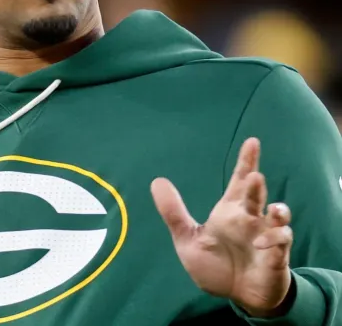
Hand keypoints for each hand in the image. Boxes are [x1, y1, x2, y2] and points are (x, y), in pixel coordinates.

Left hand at [151, 138, 293, 316]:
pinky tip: (261, 244)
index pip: (239, 181)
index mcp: (230, 212)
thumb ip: (173, 213)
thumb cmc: (215, 265)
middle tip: (255, 176)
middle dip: (256, 184)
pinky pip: (281, 242)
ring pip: (278, 216)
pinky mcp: (276, 256)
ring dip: (277, 210)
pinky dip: (275, 239)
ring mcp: (265, 236)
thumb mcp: (188, 239)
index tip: (252, 142)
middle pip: (257, 194)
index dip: (247, 161)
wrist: (236, 296)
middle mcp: (249, 219)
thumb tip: (156, 181)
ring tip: (271, 208)